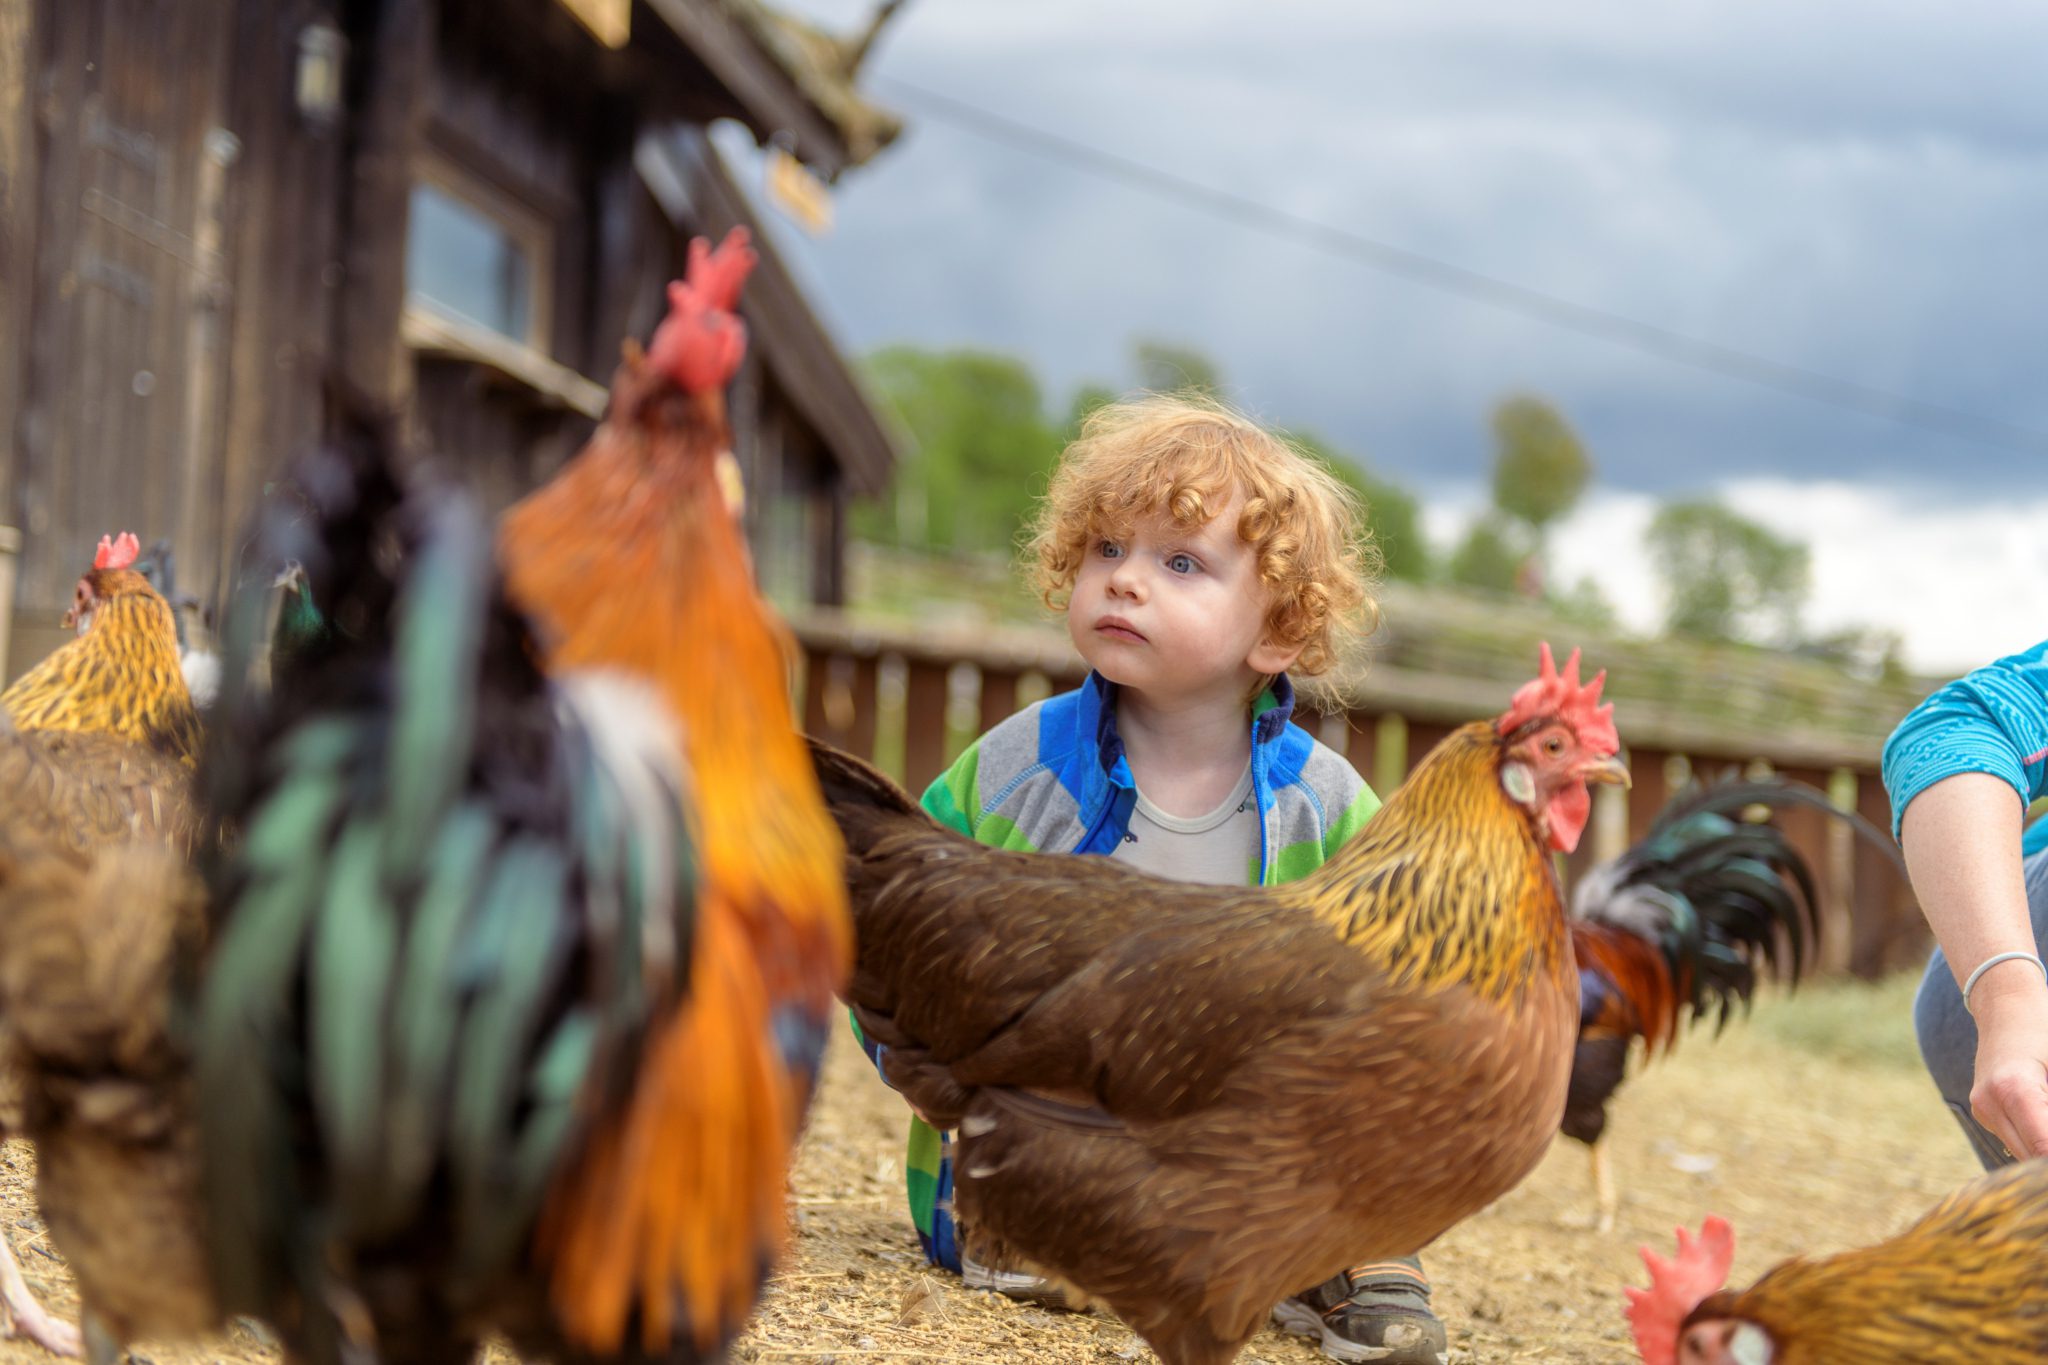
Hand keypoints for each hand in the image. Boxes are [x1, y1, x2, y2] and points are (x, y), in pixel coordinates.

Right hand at [1967, 967, 2047, 1159]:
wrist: (2007, 1006)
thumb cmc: (2045, 1028)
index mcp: (2014, 1088)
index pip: (2043, 1147)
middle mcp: (1989, 1102)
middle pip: (2033, 1156)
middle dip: (2046, 1160)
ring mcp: (1982, 1109)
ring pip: (2023, 1153)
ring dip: (2042, 1150)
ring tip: (2045, 1121)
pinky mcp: (1982, 1112)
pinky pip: (2016, 1142)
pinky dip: (2036, 1143)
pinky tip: (2042, 1127)